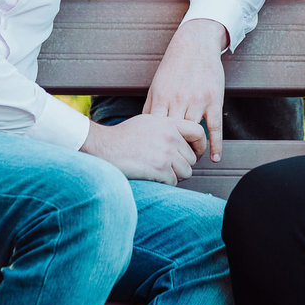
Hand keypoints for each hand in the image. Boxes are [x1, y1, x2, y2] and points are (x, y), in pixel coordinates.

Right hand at [80, 114, 206, 184]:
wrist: (103, 146)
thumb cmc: (123, 136)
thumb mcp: (147, 121)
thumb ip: (167, 127)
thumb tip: (183, 139)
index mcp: (169, 123)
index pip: (198, 132)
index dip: (200, 145)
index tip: (194, 153)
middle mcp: (170, 136)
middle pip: (192, 158)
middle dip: (182, 165)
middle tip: (168, 167)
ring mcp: (166, 152)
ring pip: (186, 172)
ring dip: (175, 176)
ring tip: (159, 172)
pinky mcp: (159, 168)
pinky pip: (174, 181)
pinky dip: (164, 183)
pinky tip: (152, 176)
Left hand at [144, 18, 227, 161]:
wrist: (195, 44)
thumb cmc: (174, 67)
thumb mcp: (157, 85)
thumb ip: (151, 107)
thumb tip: (141, 129)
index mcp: (161, 98)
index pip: (155, 130)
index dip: (153, 146)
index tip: (152, 160)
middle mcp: (178, 101)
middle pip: (174, 135)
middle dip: (172, 152)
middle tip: (172, 167)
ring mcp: (197, 101)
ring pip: (194, 133)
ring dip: (193, 151)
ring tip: (191, 163)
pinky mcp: (214, 100)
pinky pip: (215, 127)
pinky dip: (215, 144)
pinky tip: (215, 158)